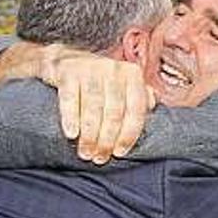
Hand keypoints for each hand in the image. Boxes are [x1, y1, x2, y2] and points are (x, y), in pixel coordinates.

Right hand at [38, 46, 154, 163]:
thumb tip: (152, 106)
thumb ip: (140, 95)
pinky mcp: (68, 71)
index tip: (119, 153)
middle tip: (98, 158)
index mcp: (132, 74)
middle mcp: (114, 69)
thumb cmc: (99, 80)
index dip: (128, 135)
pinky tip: (72, 134)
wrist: (65, 59)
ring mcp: (91, 68)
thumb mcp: (123, 83)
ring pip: (93, 108)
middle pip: (114, 112)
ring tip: (85, 153)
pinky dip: (71, 118)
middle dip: (106, 140)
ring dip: (89, 135)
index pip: (135, 110)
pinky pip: (70, 99)